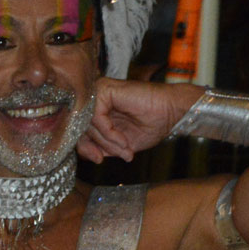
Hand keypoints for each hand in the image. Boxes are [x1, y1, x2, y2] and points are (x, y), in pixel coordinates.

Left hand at [79, 78, 205, 162]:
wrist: (172, 113)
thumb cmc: (149, 125)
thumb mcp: (116, 144)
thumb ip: (96, 147)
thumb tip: (82, 155)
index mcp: (93, 110)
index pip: (76, 132)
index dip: (85, 149)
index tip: (99, 160)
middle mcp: (92, 100)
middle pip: (80, 129)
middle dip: (100, 147)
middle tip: (120, 153)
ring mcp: (97, 93)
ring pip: (87, 125)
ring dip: (108, 142)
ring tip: (125, 147)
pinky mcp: (105, 89)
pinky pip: (96, 117)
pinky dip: (109, 133)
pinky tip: (123, 138)